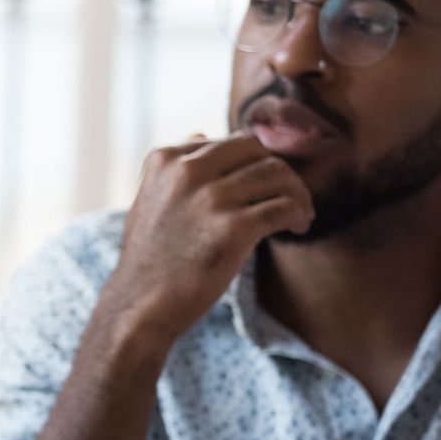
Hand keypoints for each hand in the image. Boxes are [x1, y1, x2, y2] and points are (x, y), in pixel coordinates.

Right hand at [104, 133, 312, 341]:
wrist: (141, 305)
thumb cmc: (149, 259)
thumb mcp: (149, 200)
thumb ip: (175, 169)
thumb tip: (200, 134)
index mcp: (166, 159)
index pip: (230, 144)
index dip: (252, 165)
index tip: (260, 189)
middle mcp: (186, 172)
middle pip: (256, 150)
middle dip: (277, 171)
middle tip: (287, 197)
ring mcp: (210, 198)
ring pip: (276, 174)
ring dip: (297, 193)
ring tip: (298, 215)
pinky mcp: (232, 228)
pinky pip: (284, 206)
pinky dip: (299, 214)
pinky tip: (297, 227)